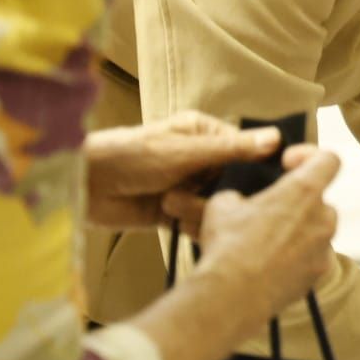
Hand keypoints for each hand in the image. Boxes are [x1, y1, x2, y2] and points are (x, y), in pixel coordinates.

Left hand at [85, 112, 283, 233]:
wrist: (82, 188)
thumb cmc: (131, 156)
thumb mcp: (186, 152)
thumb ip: (231, 149)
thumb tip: (276, 137)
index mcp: (204, 134)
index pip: (247, 149)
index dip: (260, 166)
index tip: (272, 182)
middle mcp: (201, 159)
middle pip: (236, 179)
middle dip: (233, 193)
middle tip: (232, 204)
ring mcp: (188, 186)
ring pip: (219, 203)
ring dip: (209, 210)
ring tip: (189, 210)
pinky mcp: (175, 212)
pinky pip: (199, 221)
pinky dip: (196, 226)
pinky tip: (186, 226)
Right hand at [193, 146, 340, 320]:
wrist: (231, 296)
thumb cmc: (228, 246)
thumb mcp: (223, 204)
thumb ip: (243, 193)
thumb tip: (240, 200)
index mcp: (304, 191)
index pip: (329, 159)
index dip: (309, 155)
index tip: (287, 164)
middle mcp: (322, 217)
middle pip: (320, 198)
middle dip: (297, 200)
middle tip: (268, 209)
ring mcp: (324, 247)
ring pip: (317, 228)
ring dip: (297, 228)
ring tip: (265, 238)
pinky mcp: (318, 273)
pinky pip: (312, 255)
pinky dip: (296, 254)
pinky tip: (269, 262)